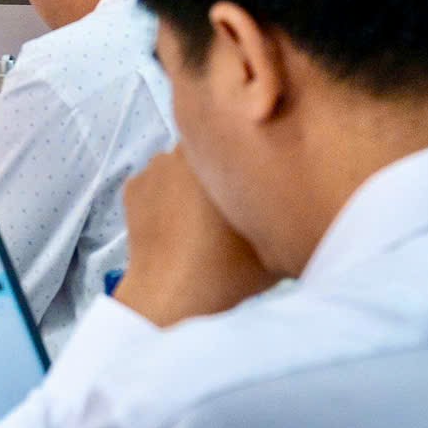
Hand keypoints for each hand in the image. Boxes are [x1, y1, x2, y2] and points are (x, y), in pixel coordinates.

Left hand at [110, 151, 277, 327]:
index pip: (235, 134)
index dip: (245, 154)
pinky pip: (156, 185)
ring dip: (189, 185)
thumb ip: (283, 207)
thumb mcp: (275, 237)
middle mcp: (184, 150)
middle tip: (230, 203)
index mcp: (220, 151)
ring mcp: (153, 167)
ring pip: (180, 168)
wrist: (175, 294)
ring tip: (202, 221)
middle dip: (218, 169)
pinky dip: (164, 200)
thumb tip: (295, 197)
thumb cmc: (232, 266)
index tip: (254, 179)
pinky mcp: (132, 187)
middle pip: (208, 150)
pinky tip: (177, 228)